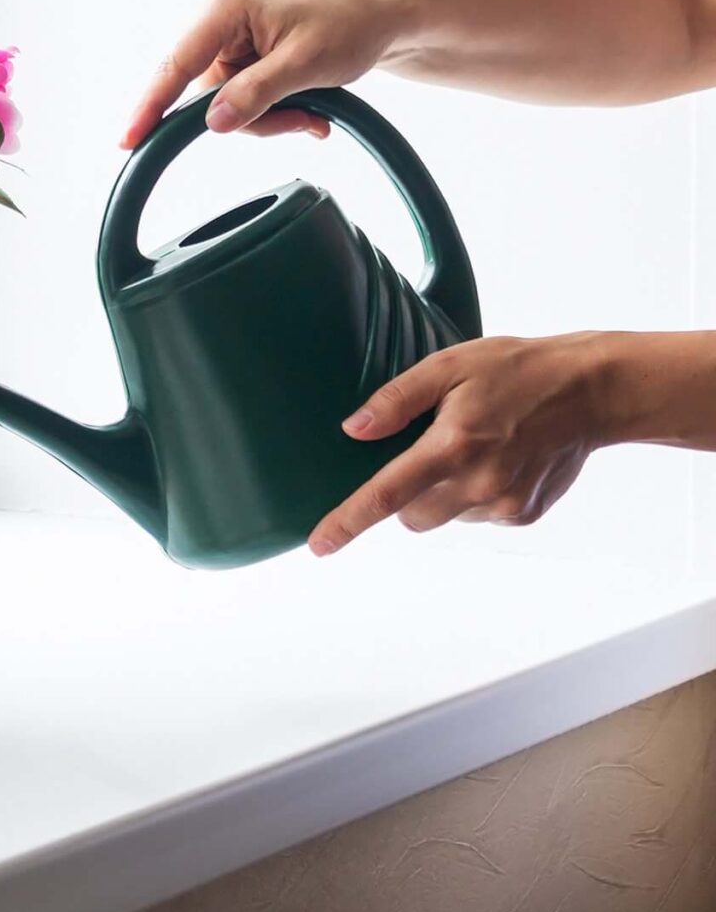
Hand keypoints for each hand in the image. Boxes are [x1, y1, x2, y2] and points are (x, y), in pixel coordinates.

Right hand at [122, 0, 405, 148]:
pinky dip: (272, 113)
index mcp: (224, 9)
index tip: (129, 139)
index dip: (151, 105)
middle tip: (300, 122)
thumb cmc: (350, 27)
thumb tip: (211, 123)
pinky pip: (241, 103)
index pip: (176, 64)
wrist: (385, 23)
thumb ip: (256, 93)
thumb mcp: (305, 64)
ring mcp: (231, 44)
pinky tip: (306, 110)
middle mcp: (219, 23)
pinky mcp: (244, 60)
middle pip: (205, 94)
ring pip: (224, 106)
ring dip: (268, 119)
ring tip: (312, 114)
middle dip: (249, 117)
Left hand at [308, 335, 615, 554]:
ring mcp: (505, 504)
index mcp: (452, 446)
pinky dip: (477, 497)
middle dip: (405, 496)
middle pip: (412, 517)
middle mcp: (478, 483)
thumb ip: (397, 400)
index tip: (318, 546)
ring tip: (475, 449)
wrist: (593, 392)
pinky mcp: (526, 514)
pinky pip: (480, 517)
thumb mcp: (449, 365)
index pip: (387, 494)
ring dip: (444, 495)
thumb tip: (354, 430)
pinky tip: (500, 461)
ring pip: (446, 518)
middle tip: (427, 453)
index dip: (348, 521)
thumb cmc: (516, 370)